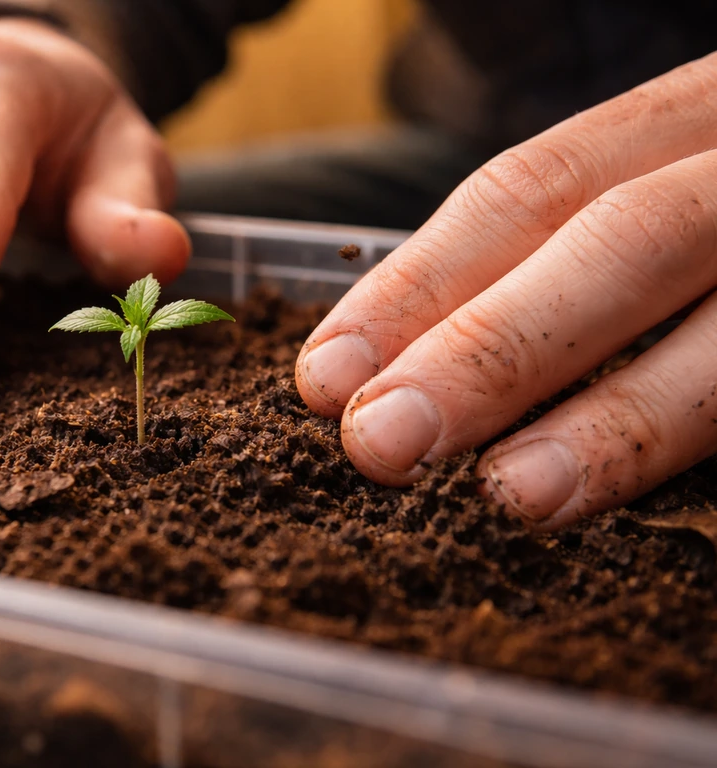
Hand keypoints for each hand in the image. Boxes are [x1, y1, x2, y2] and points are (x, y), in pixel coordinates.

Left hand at [296, 52, 716, 529]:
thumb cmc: (713, 212)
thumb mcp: (655, 200)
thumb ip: (556, 264)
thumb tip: (399, 373)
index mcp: (688, 122)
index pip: (529, 189)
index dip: (420, 283)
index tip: (326, 376)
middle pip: (626, 241)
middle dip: (494, 346)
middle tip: (379, 442)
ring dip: (619, 423)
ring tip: (511, 497)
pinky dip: (701, 454)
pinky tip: (625, 513)